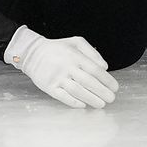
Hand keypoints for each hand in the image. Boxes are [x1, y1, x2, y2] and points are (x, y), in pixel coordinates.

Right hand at [3, 26, 119, 108]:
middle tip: (111, 98)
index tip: (115, 87)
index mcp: (75, 56)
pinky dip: (74, 102)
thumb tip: (104, 67)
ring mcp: (57, 78)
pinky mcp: (49, 87)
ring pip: (77, 91)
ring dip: (91, 99)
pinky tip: (83, 105)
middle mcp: (67, 67)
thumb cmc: (57, 48)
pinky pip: (63, 97)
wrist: (32, 53)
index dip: (107, 80)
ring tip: (101, 104)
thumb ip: (92, 52)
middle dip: (102, 92)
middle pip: (88, 82)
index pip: (95, 70)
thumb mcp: (76, 42)